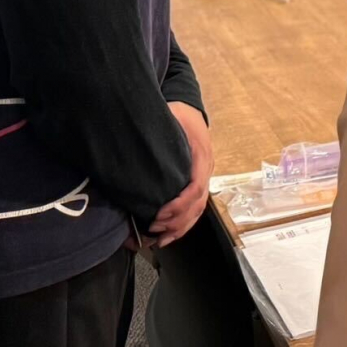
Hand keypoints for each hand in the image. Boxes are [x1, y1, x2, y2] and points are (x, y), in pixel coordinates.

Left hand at [149, 101, 213, 246]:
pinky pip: (195, 208)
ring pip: (198, 210)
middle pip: (198, 204)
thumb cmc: (178, 113)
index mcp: (201, 156)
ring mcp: (203, 176)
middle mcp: (206, 169)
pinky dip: (183, 225)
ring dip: (180, 228)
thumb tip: (140, 141)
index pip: (196, 187)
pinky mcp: (197, 182)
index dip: (179, 204)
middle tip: (153, 228)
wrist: (189, 107)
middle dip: (176, 221)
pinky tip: (168, 235)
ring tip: (159, 240)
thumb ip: (162, 129)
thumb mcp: (171, 115)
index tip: (159, 213)